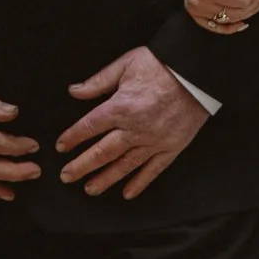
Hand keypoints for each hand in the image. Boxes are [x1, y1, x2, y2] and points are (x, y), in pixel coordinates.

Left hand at [58, 46, 206, 199]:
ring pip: (125, 165)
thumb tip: (74, 91)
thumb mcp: (126, 64)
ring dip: (105, 179)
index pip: (89, 127)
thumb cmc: (162, 64)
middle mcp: (135, 129)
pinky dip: (140, 183)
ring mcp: (154, 141)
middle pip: (102, 152)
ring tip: (90, 189)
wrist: (197, 71)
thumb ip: (99, 81)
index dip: (73, 138)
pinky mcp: (172, 146)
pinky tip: (127, 193)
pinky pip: (153, 169)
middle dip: (81, 166)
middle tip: (66, 176)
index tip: (61, 147)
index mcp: (120, 107)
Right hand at [183, 0, 258, 37]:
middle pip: (238, 13)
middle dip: (255, 1)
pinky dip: (229, 26)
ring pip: (230, 20)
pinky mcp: (193, 11)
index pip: (243, 0)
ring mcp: (194, 9)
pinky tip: (242, 22)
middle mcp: (198, 2)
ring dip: (246, 10)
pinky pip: (214, 26)